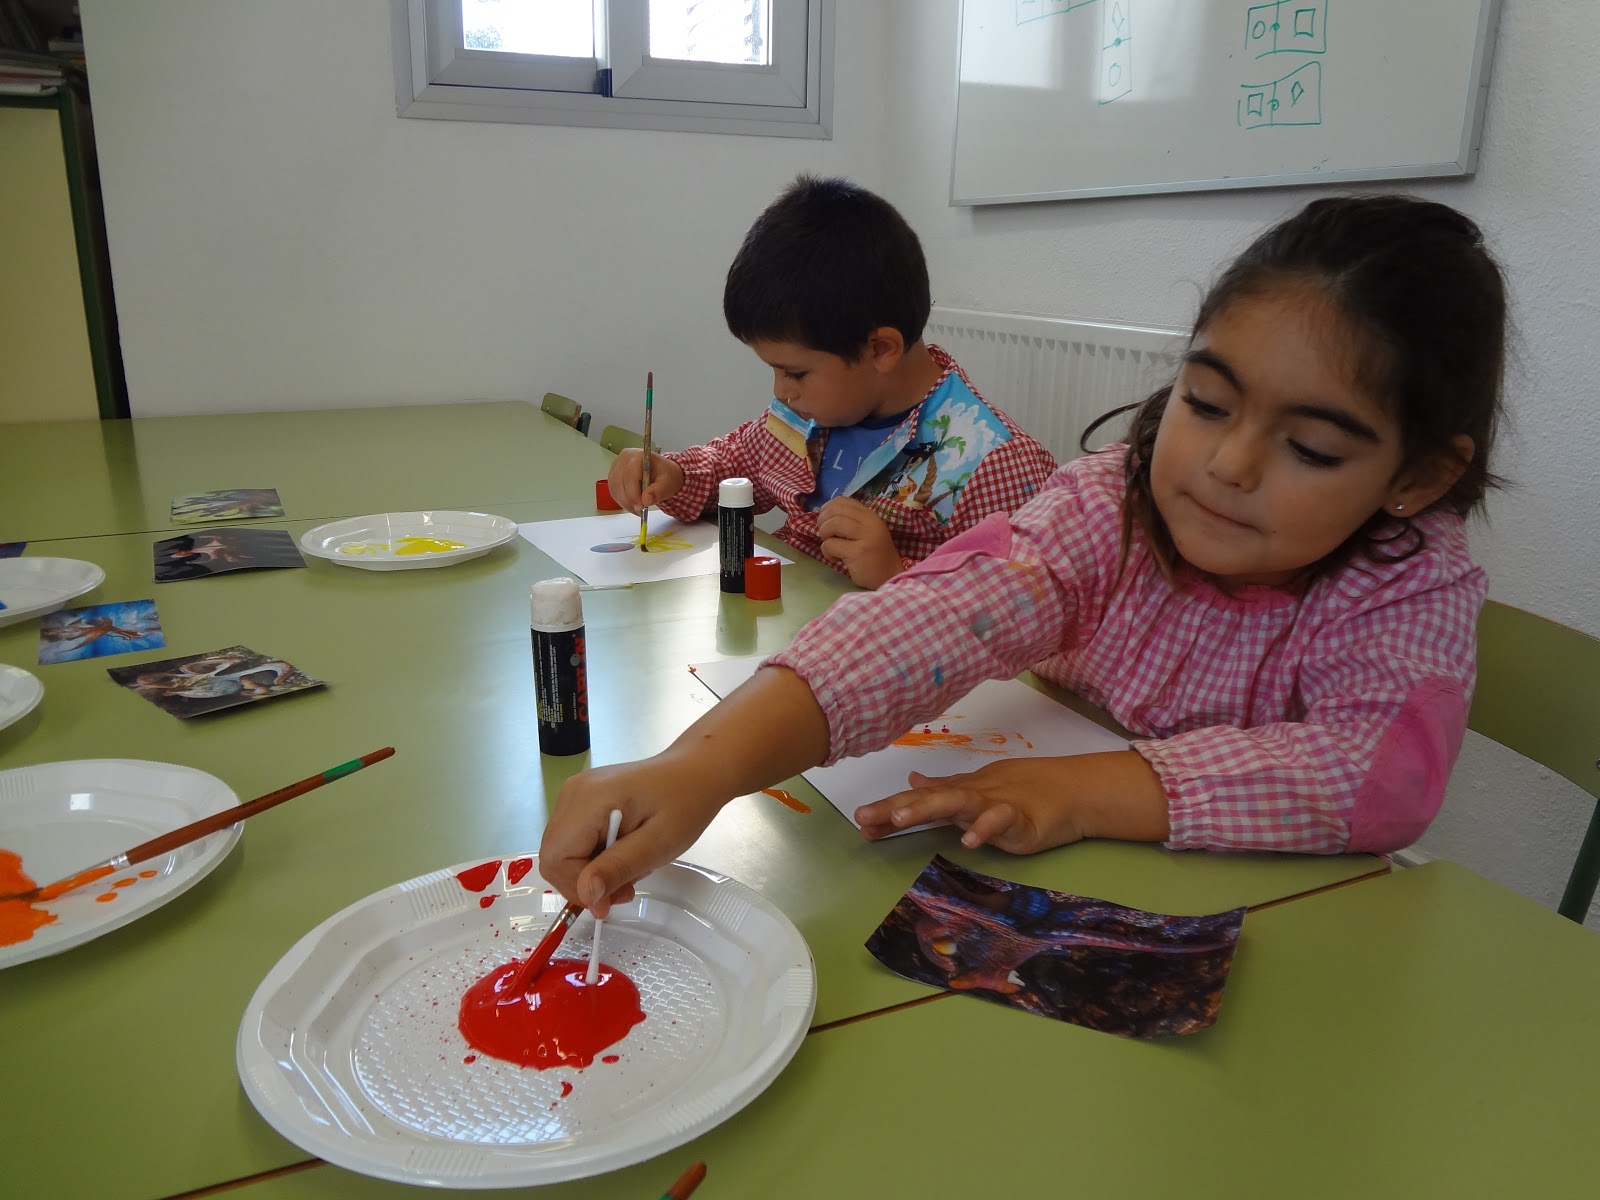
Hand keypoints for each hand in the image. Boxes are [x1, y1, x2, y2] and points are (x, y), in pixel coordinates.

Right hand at [539, 755, 722, 917]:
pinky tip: (622, 854)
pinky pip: (574, 841)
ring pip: (562, 852)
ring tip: (629, 870)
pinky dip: (593, 858)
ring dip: (590, 873)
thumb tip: (586, 895)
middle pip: (554, 856)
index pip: (556, 858)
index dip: (578, 886)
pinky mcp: (582, 801)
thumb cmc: (685, 803)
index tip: (612, 899)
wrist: (695, 772)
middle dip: (584, 883)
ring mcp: (575, 795)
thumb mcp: (658, 843)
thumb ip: (618, 867)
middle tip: (625, 889)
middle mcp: (572, 794)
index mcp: (588, 799)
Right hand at [607, 449, 684, 514]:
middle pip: (620, 482)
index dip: (634, 493)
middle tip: (641, 511)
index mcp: (637, 456)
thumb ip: (657, 491)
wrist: (662, 473)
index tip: (642, 506)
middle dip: (630, 500)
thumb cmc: (665, 475)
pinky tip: (633, 506)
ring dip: (626, 503)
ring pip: (615, 489)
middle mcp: (623, 459)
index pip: (630, 475)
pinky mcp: (613, 477)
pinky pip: (614, 492)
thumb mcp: (668, 483)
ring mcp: (616, 467)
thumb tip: (645, 500)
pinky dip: (623, 502)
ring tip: (639, 510)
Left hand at [817, 497, 902, 588]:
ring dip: (824, 534)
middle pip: (836, 510)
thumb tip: (824, 515)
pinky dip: (827, 552)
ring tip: (830, 546)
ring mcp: (865, 537)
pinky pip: (831, 545)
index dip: (828, 507)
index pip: (844, 501)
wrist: (890, 576)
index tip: (825, 520)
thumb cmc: (874, 555)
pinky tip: (836, 559)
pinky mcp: (858, 553)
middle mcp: (869, 523)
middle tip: (825, 534)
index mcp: (870, 516)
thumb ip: (851, 522)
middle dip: (823, 521)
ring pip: (832, 524)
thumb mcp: (867, 532)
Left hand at [853, 751, 1169, 851]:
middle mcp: (970, 795)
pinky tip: (967, 841)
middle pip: (927, 801)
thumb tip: (911, 782)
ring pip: (955, 803)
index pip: (918, 801)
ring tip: (898, 819)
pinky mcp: (1019, 817)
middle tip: (864, 819)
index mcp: (959, 794)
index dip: (888, 810)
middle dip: (894, 809)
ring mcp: (994, 804)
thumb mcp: (977, 790)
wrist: (1072, 789)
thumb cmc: (1024, 790)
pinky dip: (983, 828)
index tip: (859, 822)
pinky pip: (999, 821)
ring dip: (926, 808)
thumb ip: (943, 789)